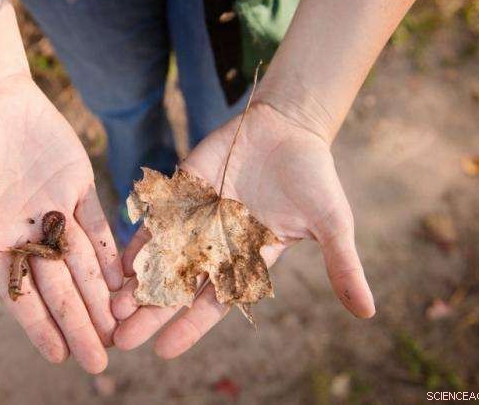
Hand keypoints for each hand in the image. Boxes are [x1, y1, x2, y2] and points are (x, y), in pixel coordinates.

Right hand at [0, 74, 122, 372]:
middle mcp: (26, 230)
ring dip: (100, 296)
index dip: (39, 326)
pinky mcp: (78, 184)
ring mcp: (55, 208)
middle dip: (78, 323)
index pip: (19, 294)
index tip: (58, 356)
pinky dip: (111, 250)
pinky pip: (98, 223)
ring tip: (119, 330)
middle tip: (100, 361)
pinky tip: (125, 279)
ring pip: (83, 262)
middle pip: (58, 287)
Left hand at [111, 102, 374, 357]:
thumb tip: (368, 312)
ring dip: (136, 281)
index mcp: (246, 259)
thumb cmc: (313, 176)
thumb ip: (342, 264)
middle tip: (121, 338)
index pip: (213, 302)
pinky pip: (156, 218)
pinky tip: (116, 258)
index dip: (189, 327)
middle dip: (151, 313)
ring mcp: (196, 219)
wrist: (289, 127)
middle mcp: (216, 245)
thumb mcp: (331, 222)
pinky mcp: (183, 192)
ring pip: (160, 256)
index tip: (163, 352)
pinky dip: (137, 237)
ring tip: (111, 306)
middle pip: (177, 287)